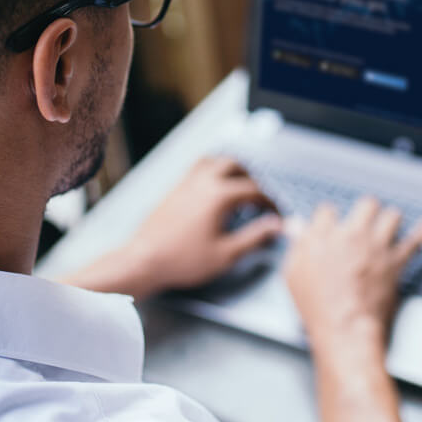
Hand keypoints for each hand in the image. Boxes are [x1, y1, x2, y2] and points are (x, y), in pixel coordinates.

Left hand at [119, 156, 281, 295]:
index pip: (254, 190)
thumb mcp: (226, 254)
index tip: (276, 214)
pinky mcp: (175, 188)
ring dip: (231, 168)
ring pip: (214, 160)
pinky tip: (213, 185)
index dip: (270, 201)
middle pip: (235, 165)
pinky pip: (197, 167)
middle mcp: (203, 182)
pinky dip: (212, 169)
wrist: (144, 260)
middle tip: (261, 195)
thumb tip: (276, 226)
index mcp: (219, 196)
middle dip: (253, 177)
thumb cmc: (183, 261)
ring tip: (241, 184)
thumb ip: (254, 237)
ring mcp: (186, 182)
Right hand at [284, 197, 421, 349]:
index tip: (330, 225)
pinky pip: (415, 241)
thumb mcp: (293, 273)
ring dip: (389, 220)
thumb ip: (298, 244)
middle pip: (365, 205)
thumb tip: (296, 226)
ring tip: (388, 225)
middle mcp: (352, 235)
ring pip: (391, 216)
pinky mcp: (395, 263)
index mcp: (324, 236)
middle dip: (364, 211)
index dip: (329, 219)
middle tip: (363, 221)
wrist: (345, 328)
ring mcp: (377, 247)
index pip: (327, 211)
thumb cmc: (318, 306)